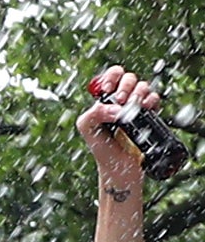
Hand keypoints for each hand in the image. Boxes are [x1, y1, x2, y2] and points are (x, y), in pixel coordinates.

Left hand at [81, 63, 158, 188]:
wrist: (119, 166)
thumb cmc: (101, 146)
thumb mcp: (86, 127)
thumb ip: (93, 112)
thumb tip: (116, 108)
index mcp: (106, 99)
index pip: (112, 75)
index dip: (112, 76)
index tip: (109, 89)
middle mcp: (122, 100)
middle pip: (129, 78)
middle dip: (125, 86)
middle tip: (121, 99)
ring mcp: (137, 106)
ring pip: (143, 86)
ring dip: (138, 93)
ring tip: (133, 107)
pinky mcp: (149, 115)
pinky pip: (154, 99)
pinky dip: (151, 100)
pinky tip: (145, 109)